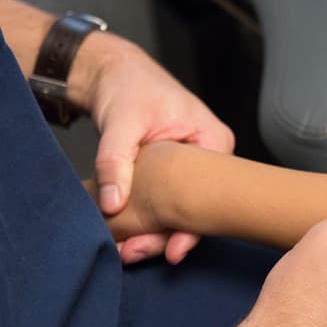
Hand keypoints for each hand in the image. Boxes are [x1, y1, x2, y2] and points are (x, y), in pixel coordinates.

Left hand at [70, 33, 233, 263]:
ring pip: (178, 209)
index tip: (173, 251)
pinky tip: (126, 238)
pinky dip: (146, 219)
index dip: (192, 225)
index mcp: (213, 141)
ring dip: (152, 231)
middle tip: (132, 253)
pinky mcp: (172, 175)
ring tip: (125, 251)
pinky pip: (165, 203)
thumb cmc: (128, 86)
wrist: (113, 73)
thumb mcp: (122, 121)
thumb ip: (116, 161)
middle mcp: (209, 157)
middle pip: (195, 207)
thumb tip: (113, 204)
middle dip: (164, 234)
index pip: (211, 192)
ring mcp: (191, 168)